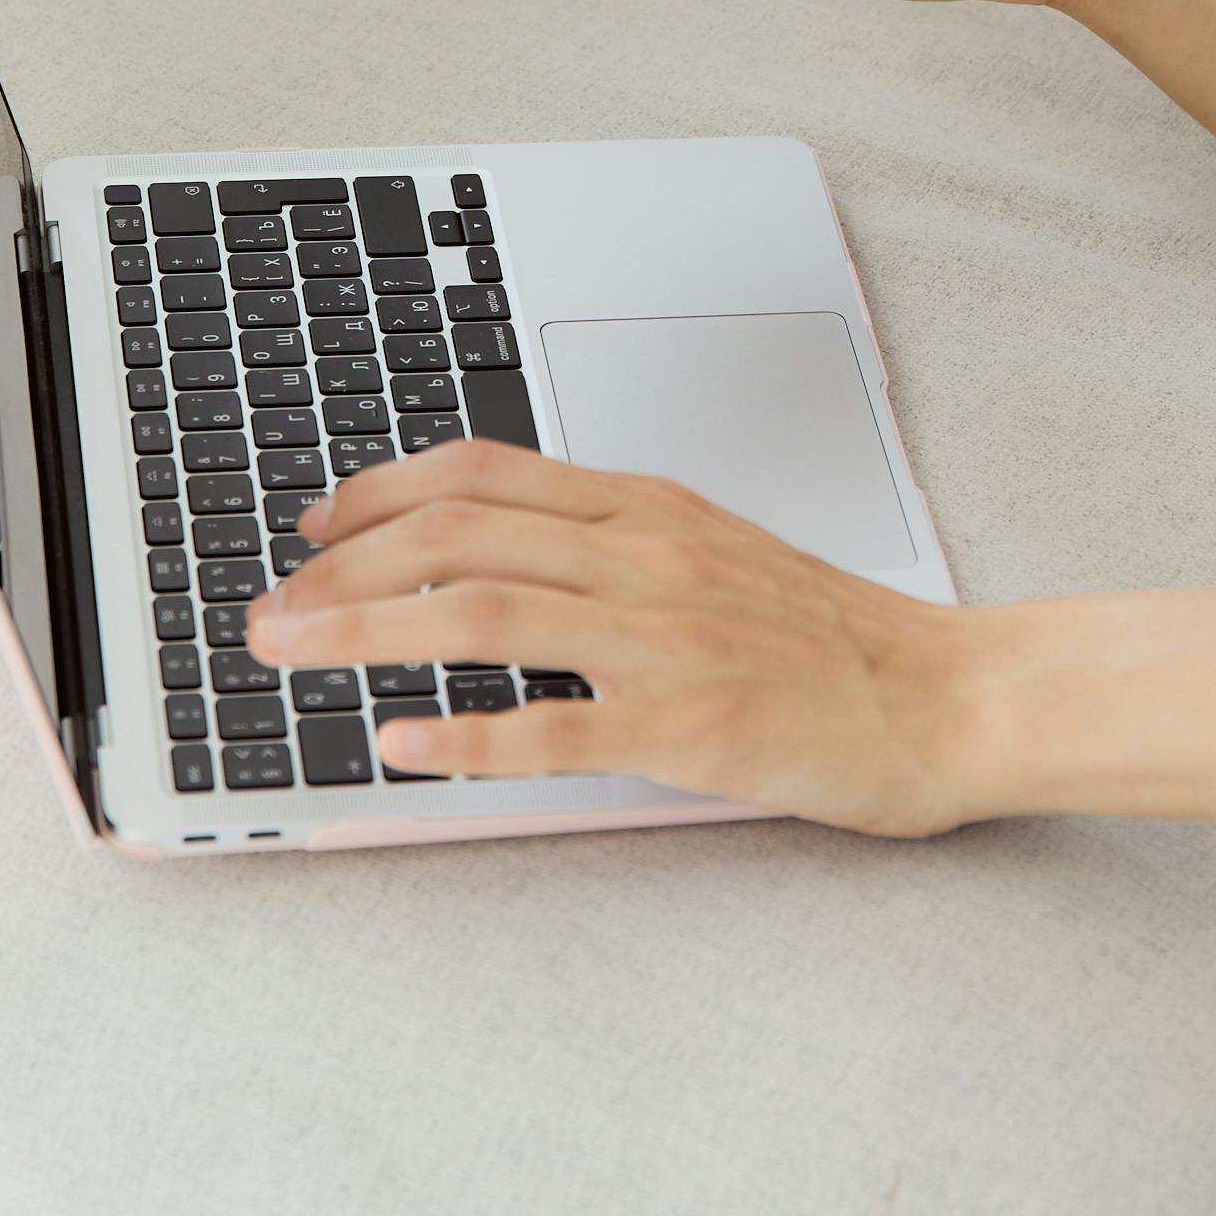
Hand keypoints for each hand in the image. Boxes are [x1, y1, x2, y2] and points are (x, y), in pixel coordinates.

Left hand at [243, 440, 977, 833]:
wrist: (946, 695)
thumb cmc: (833, 638)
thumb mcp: (714, 553)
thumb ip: (613, 544)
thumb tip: (496, 554)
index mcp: (649, 508)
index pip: (484, 471)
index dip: (377, 492)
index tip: (313, 525)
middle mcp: (647, 555)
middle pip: (460, 533)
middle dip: (340, 565)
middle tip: (269, 609)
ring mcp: (667, 638)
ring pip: (485, 612)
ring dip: (367, 629)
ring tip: (291, 653)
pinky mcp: (690, 725)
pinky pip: (556, 728)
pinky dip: (466, 734)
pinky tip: (404, 743)